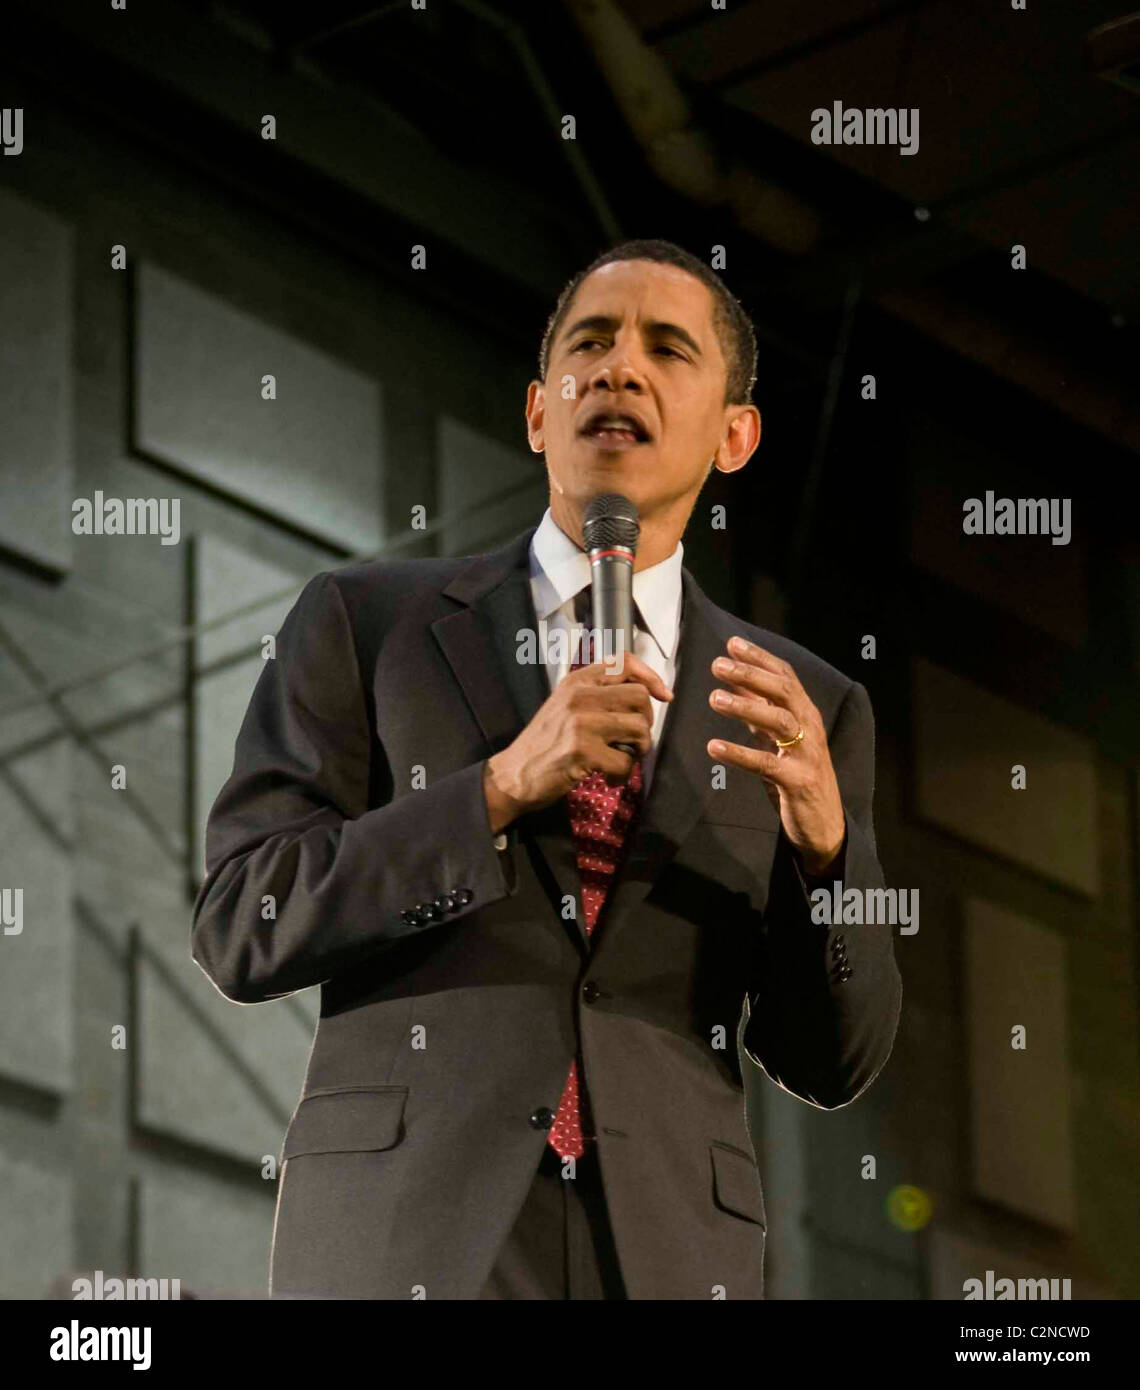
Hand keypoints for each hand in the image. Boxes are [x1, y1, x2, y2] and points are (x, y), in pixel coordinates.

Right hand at [485, 653, 672, 830]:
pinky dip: (622, 775)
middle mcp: (579, 696)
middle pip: (640, 697)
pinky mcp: (583, 751)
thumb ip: (597, 695)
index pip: (623, 662)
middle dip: (646, 723)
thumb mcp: (565, 706)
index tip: (664, 696)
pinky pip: (625, 761)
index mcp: (575, 682)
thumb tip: (646, 694)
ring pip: (639, 729)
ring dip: (637, 750)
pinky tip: (608, 778)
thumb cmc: (543, 743)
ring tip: (620, 759)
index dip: (650, 677)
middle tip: (633, 739)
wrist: (514, 774)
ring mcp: (581, 723)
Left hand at [707, 635, 845, 874]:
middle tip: (717, 665)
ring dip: (745, 706)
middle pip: (783, 691)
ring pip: (779, 721)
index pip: (785, 676)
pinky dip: (739, 753)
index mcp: (805, 713)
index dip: (760, 658)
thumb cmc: (797, 775)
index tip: (731, 643)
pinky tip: (714, 747)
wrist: (823, 825)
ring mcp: (806, 754)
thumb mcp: (777, 737)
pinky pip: (766, 764)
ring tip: (713, 698)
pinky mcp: (797, 781)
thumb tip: (735, 680)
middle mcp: (810, 727)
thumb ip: (758, 709)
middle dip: (750, 674)